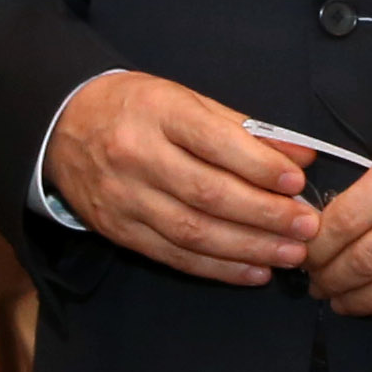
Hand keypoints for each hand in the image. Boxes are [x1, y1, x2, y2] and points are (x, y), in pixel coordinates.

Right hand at [45, 72, 317, 283]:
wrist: (64, 125)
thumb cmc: (136, 108)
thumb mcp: (185, 100)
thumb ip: (242, 129)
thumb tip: (300, 157)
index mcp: (158, 113)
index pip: (214, 143)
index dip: (259, 167)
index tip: (297, 183)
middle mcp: (137, 156)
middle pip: (207, 194)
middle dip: (264, 215)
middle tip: (307, 227)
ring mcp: (124, 199)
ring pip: (193, 232)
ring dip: (249, 248)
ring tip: (291, 254)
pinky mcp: (118, 231)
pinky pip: (174, 257)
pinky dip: (218, 269)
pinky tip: (254, 271)